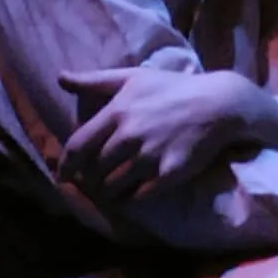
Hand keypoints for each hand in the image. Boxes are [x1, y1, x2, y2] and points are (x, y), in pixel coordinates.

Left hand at [57, 63, 272, 204]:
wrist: (217, 105)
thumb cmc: (172, 88)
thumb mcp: (132, 77)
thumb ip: (94, 80)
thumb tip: (60, 78)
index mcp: (117, 112)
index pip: (79, 146)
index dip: (66, 165)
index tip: (63, 176)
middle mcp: (130, 136)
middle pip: (95, 170)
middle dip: (90, 180)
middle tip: (92, 182)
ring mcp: (150, 157)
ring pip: (114, 186)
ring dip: (107, 192)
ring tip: (109, 191)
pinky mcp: (169, 174)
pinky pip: (139, 196)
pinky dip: (129, 200)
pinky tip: (130, 196)